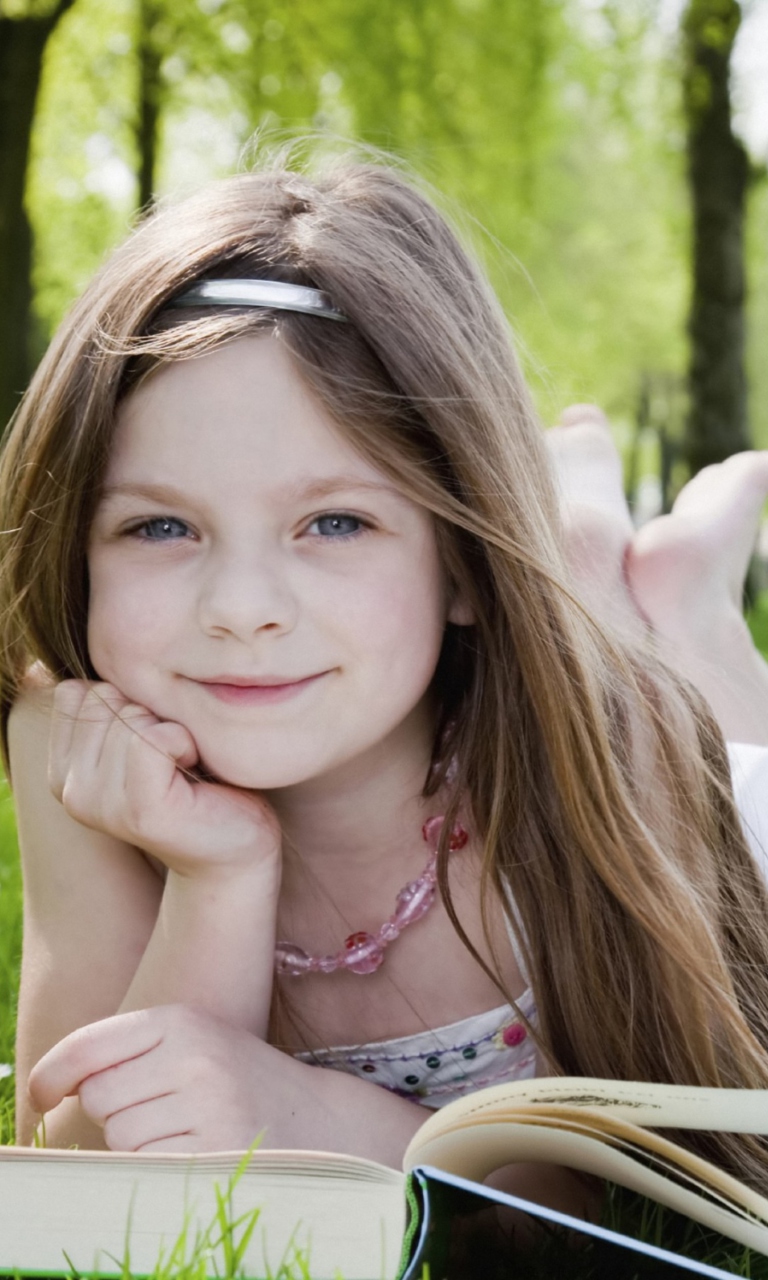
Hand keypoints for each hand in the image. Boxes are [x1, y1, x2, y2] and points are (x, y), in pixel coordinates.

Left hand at [27, 1004, 425, 1160]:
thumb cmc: (233, 1080)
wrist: (316, 1118)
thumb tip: (52, 1085)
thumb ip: (127, 1052)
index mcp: (182, 1019)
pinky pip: (147, 1167)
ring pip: (120, 1135)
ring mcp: (206, 1105)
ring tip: (183, 1129)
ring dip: (137, 1142)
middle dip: (113, 1110)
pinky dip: (157, 1167)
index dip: (50, 1073)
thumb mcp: (189, 1042)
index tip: (38, 1093)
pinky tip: (191, 1152)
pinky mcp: (215, 1153)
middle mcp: (194, 1055)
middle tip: (158, 1107)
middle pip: (97, 1097)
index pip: (89, 1045)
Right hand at [49, 680, 281, 880]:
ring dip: (173, 730)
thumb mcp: (142, 734)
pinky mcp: (140, 811)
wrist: (234, 846)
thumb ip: (113, 704)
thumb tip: (113, 652)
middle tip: (172, 757)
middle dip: (150, 714)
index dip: (126, 701)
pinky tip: (194, 771)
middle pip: (104, 698)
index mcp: (62, 769)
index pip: (77, 691)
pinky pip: (156, 739)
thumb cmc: (196, 781)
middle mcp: (70, 790)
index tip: (151, 741)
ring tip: (185, 767)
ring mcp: (100, 805)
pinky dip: (186, 742)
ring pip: (131, 717)